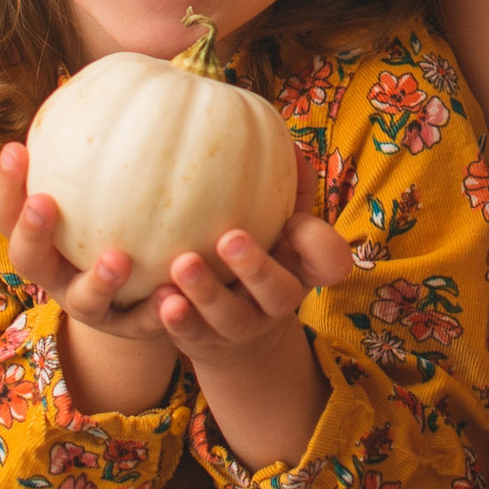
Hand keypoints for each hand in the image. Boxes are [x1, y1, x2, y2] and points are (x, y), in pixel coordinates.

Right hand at [0, 142, 174, 343]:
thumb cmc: (129, 210)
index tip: (17, 148)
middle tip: (45, 202)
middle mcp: (59, 272)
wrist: (154, 286)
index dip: (5, 183)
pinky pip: (145, 325)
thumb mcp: (118, 174)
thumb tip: (162, 58)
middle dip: (31, 233)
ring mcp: (93, 306)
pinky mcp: (134, 329)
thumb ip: (123, 130)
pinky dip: (158, 312)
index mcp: (43, 234)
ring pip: (84, 304)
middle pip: (28, 260)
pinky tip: (177, 292)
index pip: (6, 209)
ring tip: (119, 258)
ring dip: (97, 281)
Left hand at [157, 153, 349, 372]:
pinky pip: (192, 336)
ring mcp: (241, 327)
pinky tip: (160, 299)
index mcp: (300, 269)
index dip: (321, 247)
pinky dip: (177, 320)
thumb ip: (286, 188)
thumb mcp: (276, 224)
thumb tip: (289, 144)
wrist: (233, 333)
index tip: (294, 222)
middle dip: (256, 267)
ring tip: (182, 264)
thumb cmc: (257, 252)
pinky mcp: (204, 343)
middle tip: (229, 238)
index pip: (329, 261)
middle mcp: (275, 303)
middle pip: (278, 292)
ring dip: (206, 293)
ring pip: (230, 317)